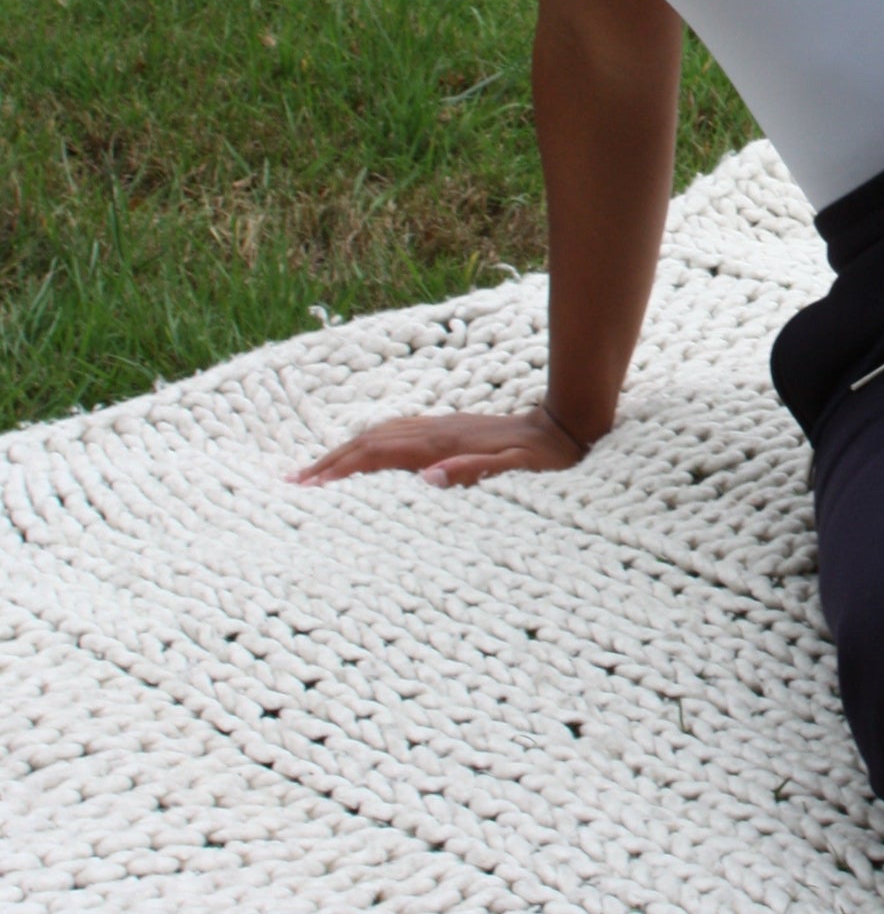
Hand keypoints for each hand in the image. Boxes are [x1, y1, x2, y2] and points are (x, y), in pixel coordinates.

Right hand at [285, 406, 591, 488]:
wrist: (564, 428)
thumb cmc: (542, 459)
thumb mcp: (517, 470)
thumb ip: (476, 472)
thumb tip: (428, 479)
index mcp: (443, 445)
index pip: (379, 455)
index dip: (342, 470)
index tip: (307, 487)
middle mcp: (434, 430)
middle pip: (369, 442)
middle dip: (329, 461)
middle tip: (290, 482)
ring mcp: (438, 426)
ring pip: (378, 435)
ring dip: (343, 451)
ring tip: (311, 472)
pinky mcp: (446, 429)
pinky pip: (394, 434)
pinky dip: (366, 444)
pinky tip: (358, 455)